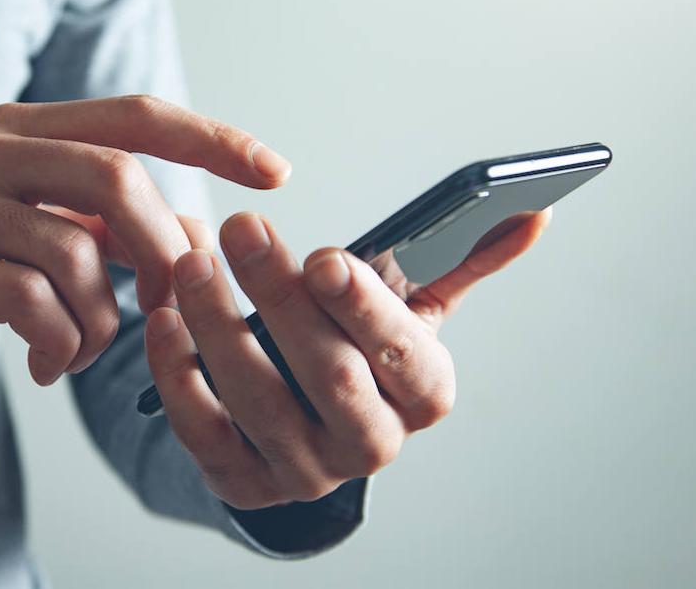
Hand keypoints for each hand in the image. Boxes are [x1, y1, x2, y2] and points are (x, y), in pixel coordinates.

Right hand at [0, 95, 290, 384]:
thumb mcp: (6, 214)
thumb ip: (85, 216)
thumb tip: (188, 235)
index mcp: (15, 127)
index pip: (132, 115)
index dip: (212, 136)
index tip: (276, 171)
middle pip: (114, 176)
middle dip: (161, 248)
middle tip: (168, 304)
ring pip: (72, 246)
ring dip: (103, 317)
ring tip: (81, 351)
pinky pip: (23, 299)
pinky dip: (56, 341)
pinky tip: (44, 363)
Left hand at [144, 208, 551, 507]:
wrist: (303, 425)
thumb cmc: (356, 348)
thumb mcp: (409, 309)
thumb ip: (460, 261)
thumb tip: (532, 212)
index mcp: (422, 395)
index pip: (406, 359)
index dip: (366, 310)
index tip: (325, 256)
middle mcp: (369, 443)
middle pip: (330, 376)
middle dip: (282, 299)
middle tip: (241, 228)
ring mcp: (304, 470)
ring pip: (259, 400)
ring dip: (218, 326)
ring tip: (191, 262)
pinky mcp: (242, 482)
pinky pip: (204, 432)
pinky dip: (177, 376)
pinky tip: (162, 320)